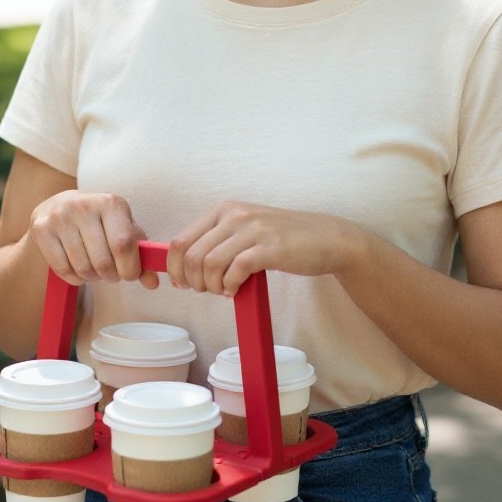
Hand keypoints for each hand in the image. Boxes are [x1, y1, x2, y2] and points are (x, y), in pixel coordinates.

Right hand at [28, 191, 158, 289]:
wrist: (58, 206)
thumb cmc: (99, 223)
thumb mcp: (122, 231)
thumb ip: (141, 257)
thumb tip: (153, 283)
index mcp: (111, 203)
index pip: (124, 244)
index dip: (129, 268)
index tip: (129, 275)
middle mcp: (84, 205)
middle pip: (103, 261)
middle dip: (111, 276)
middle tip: (110, 273)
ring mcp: (60, 216)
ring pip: (82, 268)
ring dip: (92, 277)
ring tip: (94, 269)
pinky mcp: (41, 229)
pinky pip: (62, 269)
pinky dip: (74, 278)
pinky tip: (77, 268)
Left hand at [166, 201, 356, 296]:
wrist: (326, 238)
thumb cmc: (284, 238)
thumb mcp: (247, 229)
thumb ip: (220, 241)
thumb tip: (188, 267)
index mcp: (225, 210)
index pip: (181, 240)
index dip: (174, 267)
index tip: (181, 283)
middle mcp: (235, 216)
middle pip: (191, 255)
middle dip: (193, 280)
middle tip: (207, 290)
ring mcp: (253, 230)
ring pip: (210, 264)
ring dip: (212, 286)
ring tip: (223, 290)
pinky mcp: (269, 248)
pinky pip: (235, 271)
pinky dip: (230, 287)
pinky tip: (236, 290)